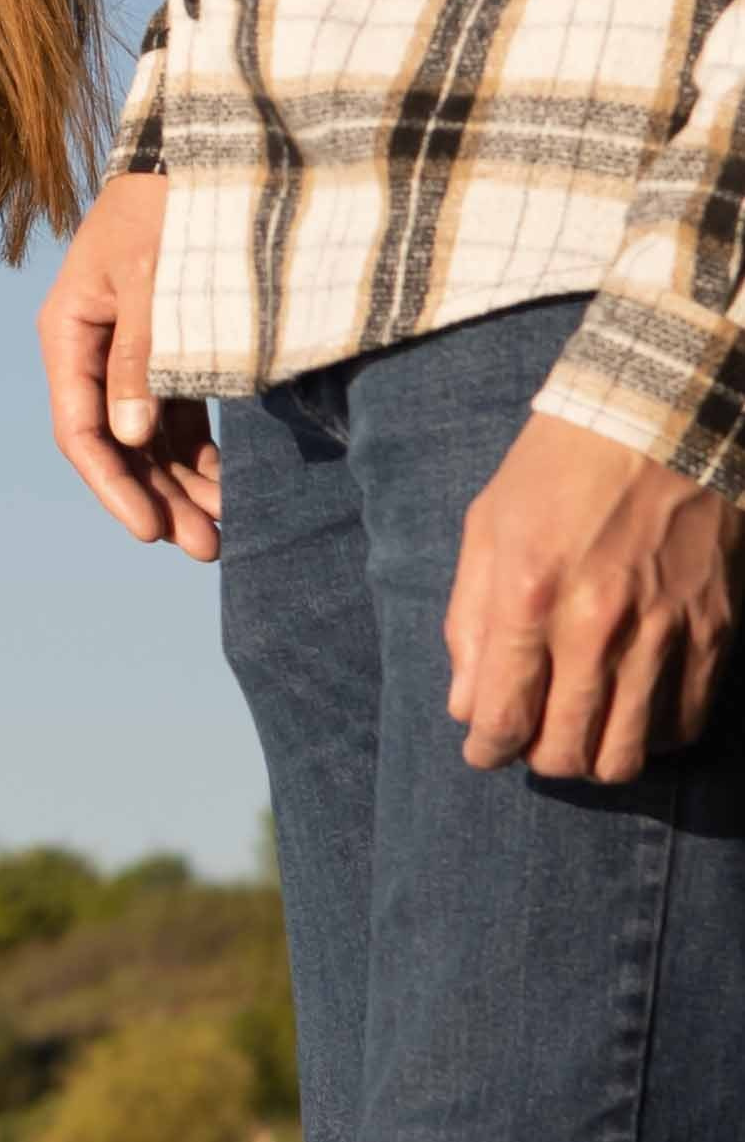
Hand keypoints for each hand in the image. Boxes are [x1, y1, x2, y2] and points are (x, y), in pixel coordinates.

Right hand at [38, 173, 221, 558]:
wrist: (202, 152)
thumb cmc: (169, 209)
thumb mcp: (151, 280)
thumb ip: (142, 357)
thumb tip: (129, 439)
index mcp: (70, 331)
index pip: (81, 428)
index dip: (113, 485)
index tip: (152, 531)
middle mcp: (93, 348)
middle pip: (117, 445)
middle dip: (158, 498)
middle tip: (207, 546)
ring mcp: (130, 351)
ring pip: (147, 437)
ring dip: (181, 485)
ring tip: (222, 531)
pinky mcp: (168, 347)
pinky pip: (175, 415)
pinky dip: (198, 452)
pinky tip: (226, 485)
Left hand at [444, 409, 744, 780]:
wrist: (656, 420)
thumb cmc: (557, 469)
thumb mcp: (488, 524)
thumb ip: (469, 618)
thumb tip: (465, 704)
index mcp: (530, 591)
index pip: (504, 713)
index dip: (487, 749)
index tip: (484, 752)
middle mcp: (597, 622)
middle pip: (566, 750)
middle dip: (537, 759)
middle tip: (531, 740)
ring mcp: (662, 632)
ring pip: (627, 755)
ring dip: (594, 759)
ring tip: (580, 733)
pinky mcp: (712, 633)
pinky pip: (682, 726)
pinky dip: (651, 736)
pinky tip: (632, 710)